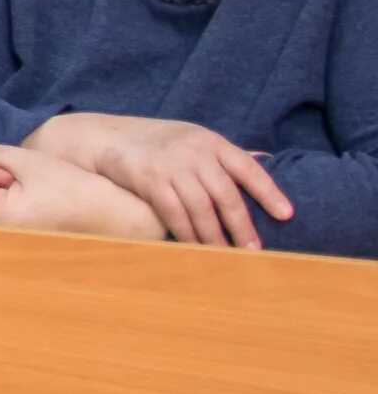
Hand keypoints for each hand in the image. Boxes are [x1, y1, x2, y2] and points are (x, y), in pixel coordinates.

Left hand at [0, 140, 168, 241]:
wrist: (112, 213)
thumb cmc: (72, 185)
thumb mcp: (29, 161)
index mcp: (1, 218)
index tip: (26, 177)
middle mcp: (3, 238)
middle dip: (0, 185)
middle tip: (35, 186)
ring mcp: (14, 245)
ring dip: (9, 197)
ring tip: (41, 197)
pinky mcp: (26, 247)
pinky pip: (7, 223)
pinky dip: (18, 211)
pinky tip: (43, 209)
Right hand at [26, 113, 291, 247]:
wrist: (107, 137)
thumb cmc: (158, 141)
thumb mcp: (194, 138)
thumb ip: (227, 153)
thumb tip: (267, 159)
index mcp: (211, 141)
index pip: (247, 168)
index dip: (268, 192)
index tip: (286, 215)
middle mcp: (194, 152)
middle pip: (226, 194)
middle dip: (242, 225)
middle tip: (253, 251)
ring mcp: (171, 165)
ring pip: (201, 208)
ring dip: (215, 236)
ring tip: (226, 256)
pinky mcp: (150, 180)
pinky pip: (174, 213)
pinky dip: (187, 233)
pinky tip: (195, 247)